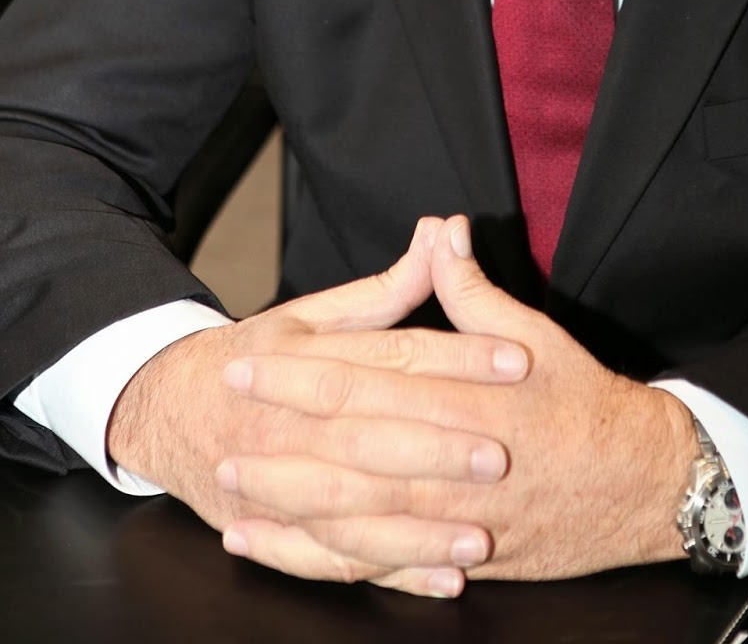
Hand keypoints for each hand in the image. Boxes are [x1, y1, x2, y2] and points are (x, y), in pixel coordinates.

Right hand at [107, 217, 530, 596]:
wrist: (167, 410)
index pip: (392, 355)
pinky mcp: (277, 530)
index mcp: (305, 358)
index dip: (457, 356)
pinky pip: (336, 561)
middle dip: (439, 448)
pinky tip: (443, 578)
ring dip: (419, 528)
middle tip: (504, 454)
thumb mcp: (313, 314)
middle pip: (371, 437)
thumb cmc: (256, 355)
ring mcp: (277, 484)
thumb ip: (387, 287)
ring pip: (353, 511)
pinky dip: (391, 573)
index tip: (516, 359)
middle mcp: (289, 424)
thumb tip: (442, 232)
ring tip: (482, 535)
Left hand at [220, 217, 694, 585]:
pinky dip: (322, 560)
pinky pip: (380, 567)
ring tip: (234, 487)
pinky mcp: (462, 559)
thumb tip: (440, 230)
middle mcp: (459, 462)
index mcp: (470, 397)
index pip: (370, 381)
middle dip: (281, 438)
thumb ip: (474, 290)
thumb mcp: (534, 334)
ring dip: (290, 502)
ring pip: (358, 516)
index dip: (304, 372)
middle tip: (224, 424)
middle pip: (352, 451)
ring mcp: (458, 520)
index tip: (250, 359)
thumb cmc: (585, 402)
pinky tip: (274, 548)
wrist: (643, 484)